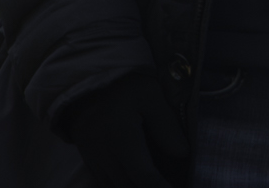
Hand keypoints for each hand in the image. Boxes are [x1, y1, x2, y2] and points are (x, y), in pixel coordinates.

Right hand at [63, 69, 190, 187]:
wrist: (85, 90)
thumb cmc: (123, 89)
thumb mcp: (149, 94)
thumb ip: (167, 124)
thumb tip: (183, 154)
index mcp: (121, 138)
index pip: (145, 177)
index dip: (162, 187)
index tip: (177, 187)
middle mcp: (105, 157)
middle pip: (132, 187)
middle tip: (173, 183)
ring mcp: (95, 164)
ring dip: (139, 186)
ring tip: (160, 180)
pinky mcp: (92, 167)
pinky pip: (109, 186)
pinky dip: (126, 185)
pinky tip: (140, 180)